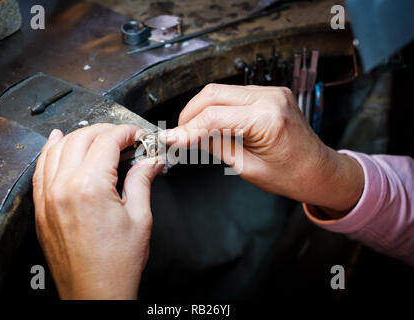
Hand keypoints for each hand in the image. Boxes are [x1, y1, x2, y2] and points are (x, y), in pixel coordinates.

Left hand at [32, 124, 162, 298]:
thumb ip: (142, 181)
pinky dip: (50, 150)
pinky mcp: (41, 208)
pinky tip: (57, 141)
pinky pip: (41, 168)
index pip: (107, 142)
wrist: (95, 294)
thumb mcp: (140, 218)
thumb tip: (151, 162)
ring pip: (57, 148)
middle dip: (105, 131)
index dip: (126, 133)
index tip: (137, 135)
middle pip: (82, 139)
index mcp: (90, 187)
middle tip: (123, 137)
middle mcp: (63, 187)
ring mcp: (48, 197)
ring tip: (96, 136)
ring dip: (79, 136)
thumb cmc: (116, 265)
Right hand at [160, 84, 363, 215]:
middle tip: (177, 135)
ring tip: (191, 131)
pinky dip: (217, 107)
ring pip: (221, 91)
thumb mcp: (246, 167)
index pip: (214, 117)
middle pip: (213, 94)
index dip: (186, 129)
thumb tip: (188, 136)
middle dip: (190, 114)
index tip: (169, 138)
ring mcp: (271, 92)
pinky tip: (210, 123)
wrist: (319, 171)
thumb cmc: (291, 176)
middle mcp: (270, 98)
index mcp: (267, 119)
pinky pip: (234, 94)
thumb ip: (215, 145)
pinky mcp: (270, 93)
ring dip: (201, 110)